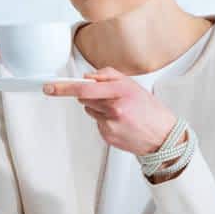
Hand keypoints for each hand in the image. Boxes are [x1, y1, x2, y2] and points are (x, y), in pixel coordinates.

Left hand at [43, 68, 176, 155]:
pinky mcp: (108, 137)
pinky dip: (106, 122)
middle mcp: (114, 109)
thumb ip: (109, 76)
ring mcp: (110, 125)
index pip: (84, 88)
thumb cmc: (151, 111)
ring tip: (120, 112)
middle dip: (90, 96)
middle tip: (109, 98)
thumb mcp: (134, 85)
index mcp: (121, 92)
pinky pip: (98, 124)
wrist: (164, 137)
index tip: (50, 87)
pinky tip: (121, 123)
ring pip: (90, 111)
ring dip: (99, 109)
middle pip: (84, 99)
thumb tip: (87, 76)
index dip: (63, 87)